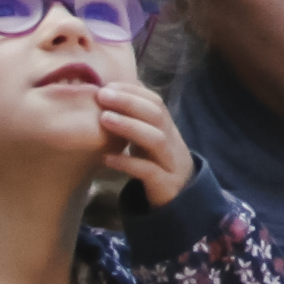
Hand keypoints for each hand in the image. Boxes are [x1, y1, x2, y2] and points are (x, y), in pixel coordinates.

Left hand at [89, 84, 194, 208]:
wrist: (182, 197)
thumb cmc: (158, 162)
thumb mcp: (150, 138)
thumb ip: (136, 119)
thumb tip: (113, 93)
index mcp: (167, 127)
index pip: (155, 102)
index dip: (133, 92)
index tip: (108, 86)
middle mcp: (171, 140)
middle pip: (156, 115)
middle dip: (129, 102)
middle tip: (102, 96)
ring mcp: (170, 162)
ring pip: (155, 140)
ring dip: (129, 126)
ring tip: (104, 119)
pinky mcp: (164, 184)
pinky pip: (148, 171)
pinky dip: (127, 163)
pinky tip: (107, 158)